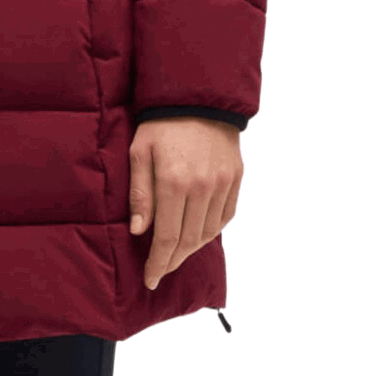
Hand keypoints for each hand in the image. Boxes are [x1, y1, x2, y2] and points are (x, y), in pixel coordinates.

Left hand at [127, 118, 242, 290]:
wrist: (197, 96)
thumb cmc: (161, 123)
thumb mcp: (140, 152)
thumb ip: (140, 193)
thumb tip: (140, 231)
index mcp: (174, 182)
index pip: (168, 237)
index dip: (158, 262)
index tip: (150, 279)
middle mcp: (202, 187)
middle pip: (189, 240)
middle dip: (173, 260)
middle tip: (160, 271)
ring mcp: (223, 183)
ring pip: (209, 231)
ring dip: (192, 249)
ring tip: (176, 256)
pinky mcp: (236, 177)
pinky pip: (225, 216)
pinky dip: (212, 231)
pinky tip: (199, 235)